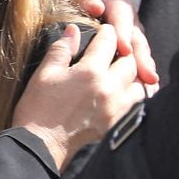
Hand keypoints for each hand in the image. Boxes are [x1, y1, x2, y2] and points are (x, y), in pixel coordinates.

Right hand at [12, 24, 145, 169]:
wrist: (40, 148)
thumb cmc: (38, 110)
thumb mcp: (45, 74)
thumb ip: (61, 49)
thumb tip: (73, 30)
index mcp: (90, 72)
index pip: (109, 41)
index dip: (107, 32)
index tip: (104, 31)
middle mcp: (109, 88)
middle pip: (131, 61)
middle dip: (124, 52)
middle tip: (115, 51)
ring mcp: (117, 109)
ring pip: (140, 85)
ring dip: (134, 76)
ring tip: (123, 73)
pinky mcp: (118, 125)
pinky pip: (138, 106)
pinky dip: (137, 97)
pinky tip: (127, 94)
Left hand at [70, 0, 157, 85]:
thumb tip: (97, 7)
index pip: (122, 15)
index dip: (123, 33)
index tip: (124, 49)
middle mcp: (125, 16)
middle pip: (136, 36)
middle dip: (141, 56)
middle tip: (146, 75)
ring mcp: (126, 31)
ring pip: (138, 50)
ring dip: (144, 67)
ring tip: (149, 85)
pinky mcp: (123, 45)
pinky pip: (134, 59)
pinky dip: (139, 72)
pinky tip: (145, 89)